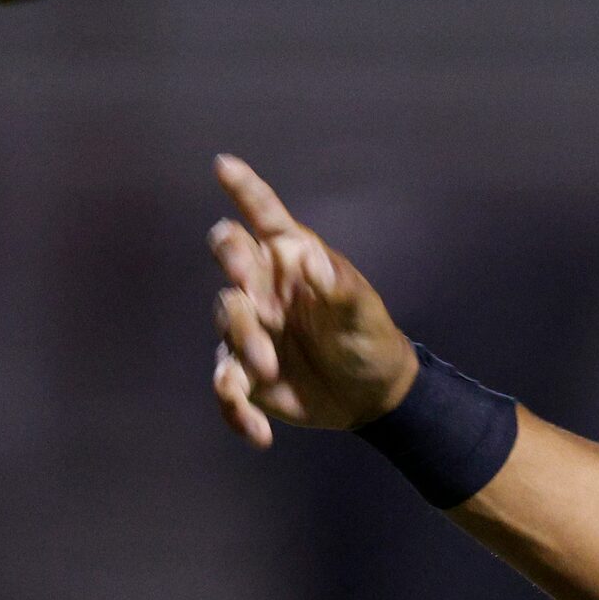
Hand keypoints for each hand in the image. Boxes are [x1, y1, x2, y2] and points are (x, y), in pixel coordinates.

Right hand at [207, 154, 420, 445]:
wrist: (374, 396)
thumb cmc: (371, 340)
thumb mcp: (365, 313)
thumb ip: (339, 288)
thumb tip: (310, 260)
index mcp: (293, 260)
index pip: (265, 217)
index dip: (245, 190)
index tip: (225, 164)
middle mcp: (264, 288)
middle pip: (230, 259)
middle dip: (235, 270)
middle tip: (253, 299)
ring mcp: (250, 329)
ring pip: (224, 323)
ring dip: (243, 346)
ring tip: (268, 370)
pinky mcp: (245, 373)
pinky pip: (227, 387)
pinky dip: (236, 411)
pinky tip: (260, 434)